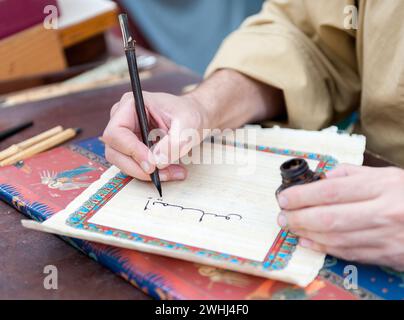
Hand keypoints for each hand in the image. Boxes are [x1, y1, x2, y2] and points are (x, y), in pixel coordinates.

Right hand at [103, 91, 207, 181]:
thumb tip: (156, 162)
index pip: (116, 133)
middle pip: (114, 151)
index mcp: (131, 104)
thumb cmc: (189, 113)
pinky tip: (170, 171)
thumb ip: (173, 143)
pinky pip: (133, 166)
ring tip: (174, 172)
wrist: (194, 116)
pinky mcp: (131, 148)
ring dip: (146, 173)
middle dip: (138, 167)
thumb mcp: (187, 125)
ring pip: (122, 162)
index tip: (151, 164)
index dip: (131, 151)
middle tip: (163, 174)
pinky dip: (150, 174)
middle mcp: (122, 119)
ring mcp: (124, 135)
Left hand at [277, 164, 403, 270]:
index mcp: (382, 187)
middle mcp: (383, 212)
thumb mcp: (386, 175)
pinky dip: (323, 248)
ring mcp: (385, 237)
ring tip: (290, 227)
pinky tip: (307, 242)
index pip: (331, 191)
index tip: (284, 197)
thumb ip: (353, 174)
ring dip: (306, 234)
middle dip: (298, 218)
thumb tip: (323, 176)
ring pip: (335, 239)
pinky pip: (347, 253)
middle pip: (329, 218)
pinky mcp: (385, 255)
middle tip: (282, 216)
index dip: (302, 195)